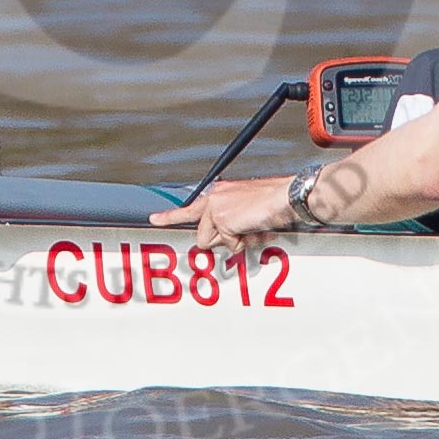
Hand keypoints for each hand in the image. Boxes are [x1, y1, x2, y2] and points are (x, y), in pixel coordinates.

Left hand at [150, 176, 294, 252]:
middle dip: (223, 240)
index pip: (190, 208)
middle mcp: (213, 197)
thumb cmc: (273, 204)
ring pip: (212, 242)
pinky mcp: (221, 218)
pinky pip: (227, 245)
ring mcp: (215, 207)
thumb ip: (232, 223)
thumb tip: (227, 242)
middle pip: (203, 235)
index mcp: (219, 193)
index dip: (169, 216)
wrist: (285, 197)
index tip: (153, 219)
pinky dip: (242, 242)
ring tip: (250, 227)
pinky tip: (252, 227)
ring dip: (233, 241)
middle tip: (245, 228)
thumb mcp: (247, 212)